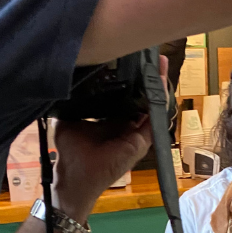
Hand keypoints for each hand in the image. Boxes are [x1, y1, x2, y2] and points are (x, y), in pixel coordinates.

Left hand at [50, 57, 168, 220]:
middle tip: (151, 54)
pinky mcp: (141, 141)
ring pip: (151, 106)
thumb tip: (75, 81)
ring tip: (160, 61)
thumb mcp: (70, 120)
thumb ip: (75, 103)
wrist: (77, 178)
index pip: (124, 95)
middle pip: (141, 98)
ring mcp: (136, 134)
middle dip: (147, 78)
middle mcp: (126, 125)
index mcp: (110, 120)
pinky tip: (161, 79)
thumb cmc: (72, 152)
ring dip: (157, 85)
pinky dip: (160, 99)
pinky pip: (154, 118)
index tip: (131, 57)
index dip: (129, 78)